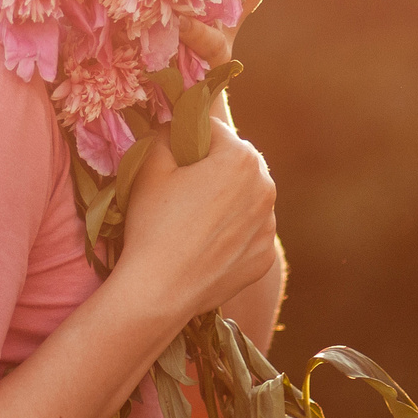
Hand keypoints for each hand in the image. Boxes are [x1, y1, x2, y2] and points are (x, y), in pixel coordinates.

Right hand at [117, 121, 277, 324]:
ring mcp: (268, 226)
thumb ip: (165, 134)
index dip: (187, 139)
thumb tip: (173, 127)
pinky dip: (231, 233)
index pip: (213, 130)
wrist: (159, 290)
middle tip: (181, 189)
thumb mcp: (149, 166)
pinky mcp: (263, 256)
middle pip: (236, 163)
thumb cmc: (152, 223)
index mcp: (241, 158)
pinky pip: (248, 232)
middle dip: (213, 167)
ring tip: (192, 219)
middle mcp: (266, 188)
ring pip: (246, 198)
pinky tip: (204, 244)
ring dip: (226, 199)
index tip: (171, 158)